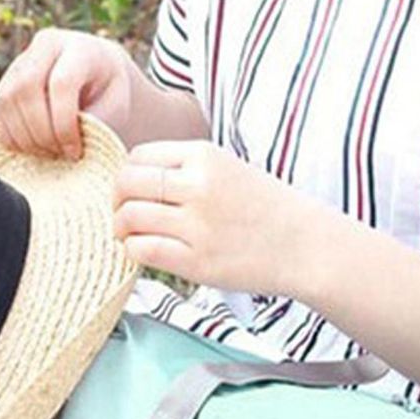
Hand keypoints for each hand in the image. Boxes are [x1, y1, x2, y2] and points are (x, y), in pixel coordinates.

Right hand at [0, 28, 134, 159]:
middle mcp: (44, 47)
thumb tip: (69, 150)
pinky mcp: (4, 83)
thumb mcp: (116, 108)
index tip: (74, 152)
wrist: (97, 80)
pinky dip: (9, 138)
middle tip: (60, 155)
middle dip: (42, 133)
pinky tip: (32, 149)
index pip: (60, 84)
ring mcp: (20, 62)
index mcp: (77, 48)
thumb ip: (95, 124)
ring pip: (7, 101)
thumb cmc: (110, 97)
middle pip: (26, 89)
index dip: (64, 125)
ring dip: (26, 139)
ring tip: (50, 154)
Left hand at [112, 140, 316, 292]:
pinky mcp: (198, 262)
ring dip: (121, 228)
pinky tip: (144, 253)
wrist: (304, 245)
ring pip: (130, 218)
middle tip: (121, 214)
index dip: (126, 175)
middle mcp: (197, 187)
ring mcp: (197, 226)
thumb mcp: (227, 169)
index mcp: (204, 156)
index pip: (138, 157)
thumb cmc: (265, 209)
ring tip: (129, 235)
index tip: (130, 191)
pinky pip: (144, 250)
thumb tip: (133, 182)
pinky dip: (135, 251)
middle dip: (115, 200)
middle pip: (127, 185)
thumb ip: (185, 170)